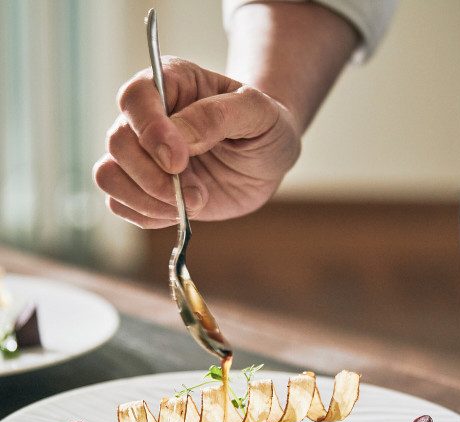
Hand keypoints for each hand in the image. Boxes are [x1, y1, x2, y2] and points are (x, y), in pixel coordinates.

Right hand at [93, 56, 300, 226]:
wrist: (267, 160)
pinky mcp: (145, 188)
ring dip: (148, 200)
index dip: (150, 131)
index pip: (135, 98)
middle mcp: (148, 118)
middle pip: (117, 143)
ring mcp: (143, 155)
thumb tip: (179, 139)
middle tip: (197, 194)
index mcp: (171, 84)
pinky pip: (120, 205)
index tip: (178, 160)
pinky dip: (148, 216)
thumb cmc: (265, 126)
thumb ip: (218, 116)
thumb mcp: (258, 113)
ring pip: (109, 176)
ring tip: (193, 204)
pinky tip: (182, 212)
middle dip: (154, 178)